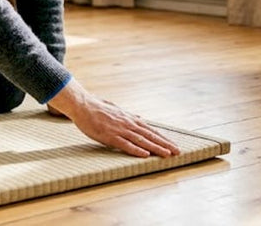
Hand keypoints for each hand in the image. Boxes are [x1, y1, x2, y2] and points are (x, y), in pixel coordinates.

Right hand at [47, 80, 179, 157]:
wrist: (83, 105)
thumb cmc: (97, 107)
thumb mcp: (116, 109)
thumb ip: (128, 115)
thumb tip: (139, 116)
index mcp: (130, 119)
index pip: (150, 130)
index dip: (162, 138)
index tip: (173, 145)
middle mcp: (128, 124)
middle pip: (150, 136)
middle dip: (165, 144)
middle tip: (178, 152)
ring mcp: (120, 130)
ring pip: (142, 141)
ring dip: (156, 148)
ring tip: (167, 155)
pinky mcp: (110, 136)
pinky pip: (125, 145)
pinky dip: (136, 150)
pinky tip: (145, 155)